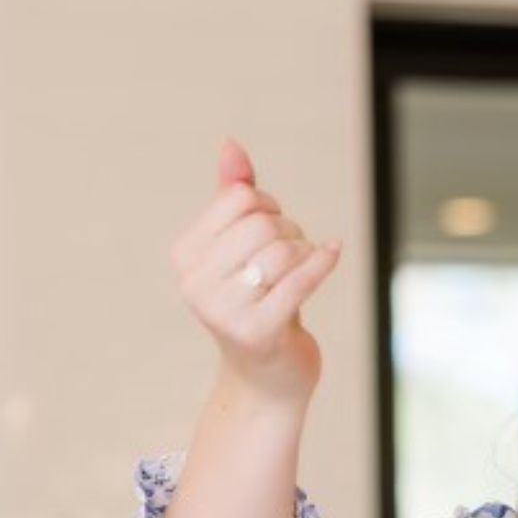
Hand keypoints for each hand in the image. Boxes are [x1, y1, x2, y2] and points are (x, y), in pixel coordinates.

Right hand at [169, 139, 341, 405]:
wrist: (268, 373)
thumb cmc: (258, 301)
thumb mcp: (242, 247)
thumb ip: (234, 197)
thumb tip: (231, 144)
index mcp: (184, 256)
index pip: (237, 198)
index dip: (267, 204)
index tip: (274, 223)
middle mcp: (194, 284)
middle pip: (261, 224)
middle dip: (289, 229)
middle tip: (295, 249)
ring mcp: (223, 311)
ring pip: (282, 251)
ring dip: (306, 251)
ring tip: (304, 264)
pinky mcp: (258, 331)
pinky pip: (300, 281)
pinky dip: (324, 261)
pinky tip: (333, 251)